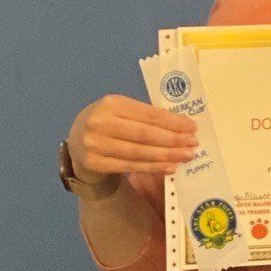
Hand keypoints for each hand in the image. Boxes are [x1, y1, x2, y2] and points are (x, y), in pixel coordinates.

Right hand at [68, 95, 196, 185]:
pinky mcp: (96, 163)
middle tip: (193, 143)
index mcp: (111, 103)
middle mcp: (101, 122)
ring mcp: (96, 144)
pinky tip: (170, 167)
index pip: (148, 114)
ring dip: (167, 155)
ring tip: (186, 156)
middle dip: (173, 140)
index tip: (192, 127)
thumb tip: (181, 125)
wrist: (77, 146)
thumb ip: (143, 116)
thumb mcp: (120, 113)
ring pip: (139, 152)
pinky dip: (153, 167)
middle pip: (145, 134)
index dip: (172, 122)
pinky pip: (131, 166)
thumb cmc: (107, 126)